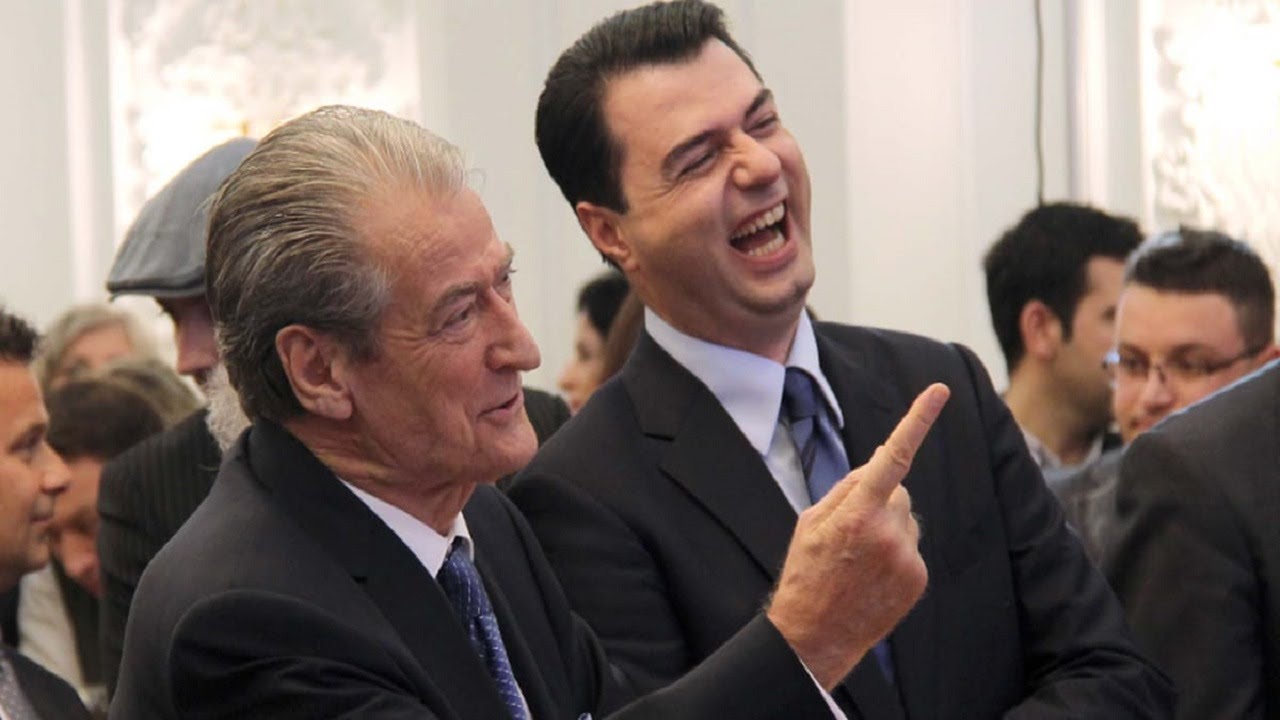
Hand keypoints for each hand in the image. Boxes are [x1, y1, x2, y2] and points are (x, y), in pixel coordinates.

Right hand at [766, 382, 949, 688]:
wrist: (814, 635)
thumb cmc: (807, 572)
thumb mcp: (811, 520)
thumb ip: (847, 488)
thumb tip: (880, 465)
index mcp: (856, 512)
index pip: (892, 456)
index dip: (917, 420)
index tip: (938, 391)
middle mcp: (888, 531)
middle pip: (897, 490)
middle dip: (879, 498)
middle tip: (849, 530)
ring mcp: (907, 556)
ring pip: (906, 518)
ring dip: (888, 527)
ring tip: (858, 558)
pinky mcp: (918, 577)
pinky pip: (911, 546)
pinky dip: (896, 552)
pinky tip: (872, 574)